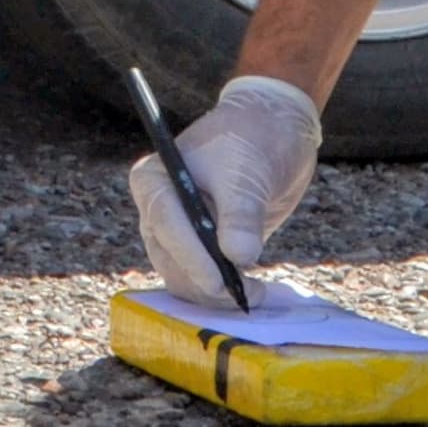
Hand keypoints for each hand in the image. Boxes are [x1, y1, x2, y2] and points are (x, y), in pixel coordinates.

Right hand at [128, 75, 322, 304]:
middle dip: (205, 282)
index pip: (165, 225)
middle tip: (245, 295)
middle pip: (169, 259)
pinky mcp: (200, 247)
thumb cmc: (253, 140)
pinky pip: (203, 279)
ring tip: (257, 293)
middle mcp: (158, 209)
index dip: (190, 256)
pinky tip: (255, 291)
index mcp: (154, 180)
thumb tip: (239, 257)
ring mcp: (177, 231)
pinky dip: (225, 292)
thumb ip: (241, 215)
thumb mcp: (247, 174)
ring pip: (184, 277)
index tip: (219, 281)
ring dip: (216, 294)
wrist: (272, 131)